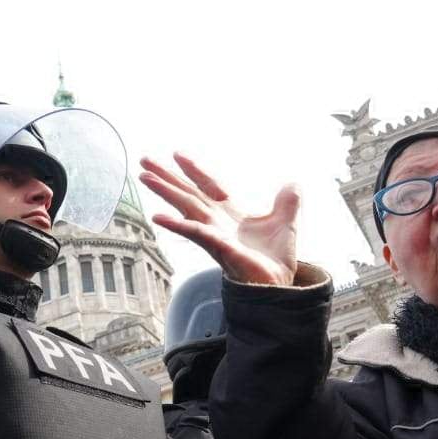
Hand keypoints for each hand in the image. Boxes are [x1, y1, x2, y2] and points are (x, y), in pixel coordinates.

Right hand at [139, 153, 298, 285]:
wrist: (279, 284)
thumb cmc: (276, 258)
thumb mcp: (286, 221)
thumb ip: (287, 202)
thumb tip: (293, 183)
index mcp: (231, 212)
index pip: (210, 185)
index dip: (194, 170)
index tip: (177, 155)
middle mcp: (217, 221)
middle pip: (188, 193)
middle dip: (167, 177)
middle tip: (144, 161)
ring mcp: (214, 233)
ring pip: (185, 207)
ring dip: (165, 192)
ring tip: (144, 177)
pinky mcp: (218, 247)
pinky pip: (194, 233)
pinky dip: (176, 224)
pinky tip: (158, 216)